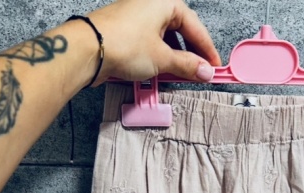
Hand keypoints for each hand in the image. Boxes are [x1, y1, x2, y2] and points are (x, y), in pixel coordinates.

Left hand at [83, 0, 222, 84]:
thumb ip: (187, 66)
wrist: (88, 50)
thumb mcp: (163, 59)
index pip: (195, 27)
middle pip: (181, 31)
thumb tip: (204, 71)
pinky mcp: (127, 30)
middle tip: (200, 73)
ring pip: (165, 38)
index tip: (215, 67)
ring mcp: (138, 16)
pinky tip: (162, 71)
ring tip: (181, 75)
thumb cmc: (123, 44)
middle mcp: (152, 4)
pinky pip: (151, 42)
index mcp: (165, 2)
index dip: (207, 50)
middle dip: (191, 54)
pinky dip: (160, 57)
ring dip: (175, 57)